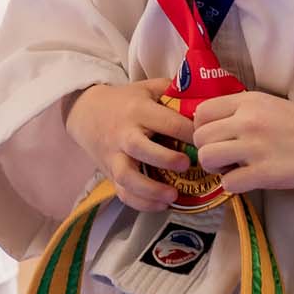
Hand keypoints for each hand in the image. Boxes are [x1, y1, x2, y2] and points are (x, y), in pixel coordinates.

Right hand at [65, 79, 193, 212]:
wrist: (87, 113)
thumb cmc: (126, 101)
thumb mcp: (148, 88)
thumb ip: (174, 91)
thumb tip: (206, 99)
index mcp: (138, 110)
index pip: (165, 121)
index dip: (187, 131)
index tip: (205, 141)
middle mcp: (124, 133)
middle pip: (139, 147)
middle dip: (164, 158)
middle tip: (186, 164)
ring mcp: (114, 156)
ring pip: (127, 175)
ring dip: (150, 189)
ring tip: (173, 195)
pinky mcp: (110, 173)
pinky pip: (122, 192)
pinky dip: (140, 203)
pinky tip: (160, 205)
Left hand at [192, 91, 293, 192]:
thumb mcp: (271, 105)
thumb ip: (243, 112)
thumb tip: (215, 128)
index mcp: (248, 101)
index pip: (201, 112)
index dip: (203, 129)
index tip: (218, 138)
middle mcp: (247, 120)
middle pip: (199, 137)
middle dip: (208, 150)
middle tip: (227, 157)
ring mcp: (254, 146)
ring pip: (207, 158)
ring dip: (216, 168)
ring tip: (235, 169)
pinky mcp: (264, 173)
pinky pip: (227, 183)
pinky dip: (233, 186)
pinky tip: (249, 181)